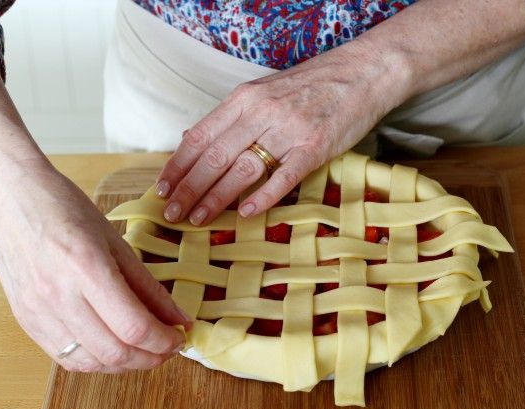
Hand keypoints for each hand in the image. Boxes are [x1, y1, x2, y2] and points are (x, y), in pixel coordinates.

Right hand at [0, 164, 190, 372]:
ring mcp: (37, 311)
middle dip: (151, 357)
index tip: (180, 337)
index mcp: (87, 267)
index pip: (134, 326)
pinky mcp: (25, 320)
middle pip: (114, 352)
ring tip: (145, 348)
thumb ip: (149, 286)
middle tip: (168, 346)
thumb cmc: (65, 208)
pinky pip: (65, 358)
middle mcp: (58, 295)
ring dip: (125, 364)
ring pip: (91, 363)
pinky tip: (114, 347)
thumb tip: (178, 318)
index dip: (164, 341)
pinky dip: (97, 361)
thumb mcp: (117, 241)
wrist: (11, 197)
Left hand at [156, 40, 402, 224]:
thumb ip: (229, 116)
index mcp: (244, 98)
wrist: (361, 73)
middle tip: (172, 213)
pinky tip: (246, 214)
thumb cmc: (311, 84)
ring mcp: (288, 130)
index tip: (163, 188)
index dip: (178, 165)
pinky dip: (263, 197)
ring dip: (216, 198)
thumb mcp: (263, 90)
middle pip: (214, 156)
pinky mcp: (314, 147)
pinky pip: (283, 176)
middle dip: (189, 188)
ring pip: (242, 169)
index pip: (199, 136)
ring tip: (198, 218)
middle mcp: (261, 112)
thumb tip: (191, 137)